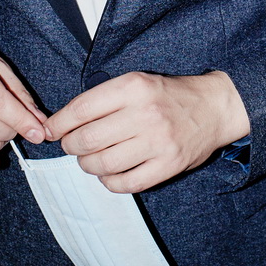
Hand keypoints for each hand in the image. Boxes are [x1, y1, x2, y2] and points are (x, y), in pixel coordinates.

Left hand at [44, 71, 250, 193]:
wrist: (214, 107)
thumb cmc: (168, 95)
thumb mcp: (137, 82)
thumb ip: (104, 99)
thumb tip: (61, 124)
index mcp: (134, 87)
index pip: (81, 109)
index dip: (59, 123)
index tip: (51, 130)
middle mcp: (145, 113)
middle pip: (87, 139)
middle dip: (70, 145)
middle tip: (73, 145)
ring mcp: (158, 142)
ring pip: (102, 164)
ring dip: (87, 165)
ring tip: (90, 159)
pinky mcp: (168, 165)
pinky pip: (125, 183)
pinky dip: (109, 182)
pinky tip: (110, 173)